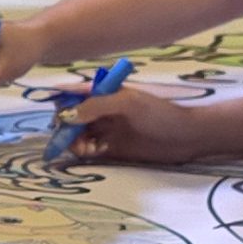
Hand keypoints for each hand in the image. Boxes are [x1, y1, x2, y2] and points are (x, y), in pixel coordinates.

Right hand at [61, 83, 226, 165]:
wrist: (187, 137)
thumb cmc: (161, 114)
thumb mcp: (129, 103)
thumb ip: (97, 105)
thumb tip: (67, 115)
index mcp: (105, 91)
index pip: (73, 92)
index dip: (60, 101)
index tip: (55, 115)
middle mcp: (102, 109)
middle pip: (70, 115)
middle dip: (64, 125)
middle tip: (67, 137)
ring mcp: (107, 129)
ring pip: (77, 134)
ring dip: (73, 140)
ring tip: (82, 147)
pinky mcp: (112, 148)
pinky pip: (88, 150)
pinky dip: (83, 151)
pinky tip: (91, 152)